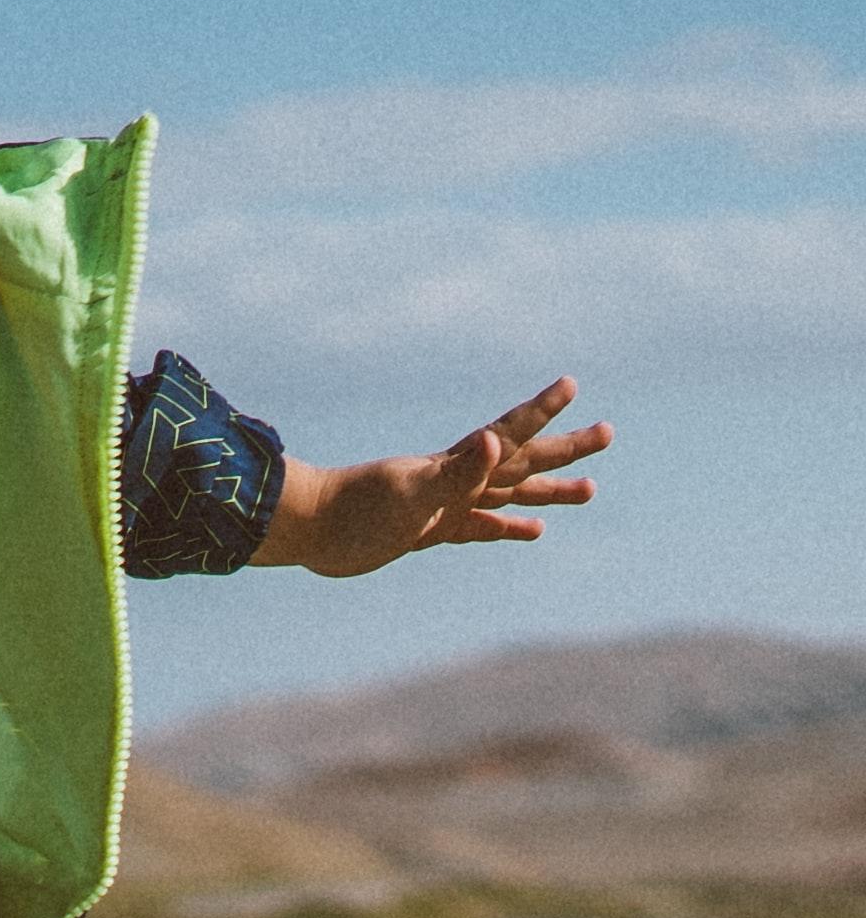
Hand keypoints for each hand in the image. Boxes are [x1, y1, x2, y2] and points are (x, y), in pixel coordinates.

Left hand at [258, 379, 610, 580]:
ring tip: (591, 490)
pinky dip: (508, 529)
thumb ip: (457, 470)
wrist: (309, 530)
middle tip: (609, 433)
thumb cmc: (355, 511)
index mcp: (457, 467)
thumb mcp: (412, 492)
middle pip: (523, 462)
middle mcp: (456, 480)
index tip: (572, 384)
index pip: (510, 434)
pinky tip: (533, 533)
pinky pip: (481, 527)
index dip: (541, 412)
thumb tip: (496, 442)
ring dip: (548, 492)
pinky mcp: (430, 530)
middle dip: (565, 449)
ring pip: (510, 496)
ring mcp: (445, 505)